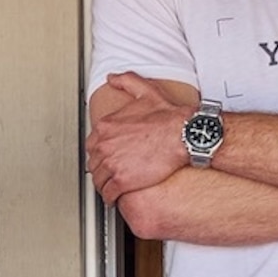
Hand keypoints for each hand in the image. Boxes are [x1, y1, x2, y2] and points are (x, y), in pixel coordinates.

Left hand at [83, 73, 195, 201]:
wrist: (184, 135)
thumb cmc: (169, 117)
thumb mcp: (146, 92)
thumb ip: (127, 82)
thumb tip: (112, 77)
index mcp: (106, 127)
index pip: (92, 145)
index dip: (100, 153)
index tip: (106, 157)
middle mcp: (105, 145)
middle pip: (94, 163)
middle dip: (101, 170)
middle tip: (108, 174)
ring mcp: (112, 164)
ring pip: (99, 180)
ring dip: (104, 185)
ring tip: (110, 188)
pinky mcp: (122, 181)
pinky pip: (109, 194)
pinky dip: (110, 198)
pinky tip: (115, 199)